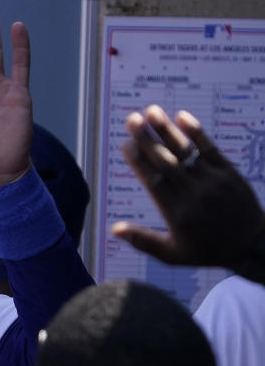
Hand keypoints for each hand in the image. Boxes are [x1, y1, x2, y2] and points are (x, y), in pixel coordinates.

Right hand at [112, 105, 264, 276]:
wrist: (253, 246)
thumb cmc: (208, 252)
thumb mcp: (173, 255)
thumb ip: (143, 241)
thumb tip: (114, 229)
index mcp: (177, 213)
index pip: (154, 181)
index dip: (139, 161)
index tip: (126, 144)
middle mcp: (193, 194)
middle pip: (166, 161)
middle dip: (147, 138)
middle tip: (132, 119)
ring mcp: (213, 181)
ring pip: (186, 151)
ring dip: (167, 129)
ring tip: (152, 110)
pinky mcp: (229, 173)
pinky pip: (210, 149)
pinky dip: (196, 132)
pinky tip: (182, 116)